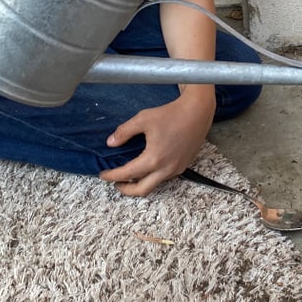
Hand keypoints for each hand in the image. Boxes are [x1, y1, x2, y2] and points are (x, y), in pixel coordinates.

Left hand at [98, 89, 215, 196]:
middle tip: (116, 183)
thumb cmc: (171, 114)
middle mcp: (166, 169)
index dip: (112, 175)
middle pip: (142, 190)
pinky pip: (165, 177)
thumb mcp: (143, 119)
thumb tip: (110, 143)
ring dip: (140, 183)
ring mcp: (177, 168)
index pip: (127, 174)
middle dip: (126, 190)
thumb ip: (124, 132)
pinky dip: (153, 176)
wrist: (198, 111)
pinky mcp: (184, 165)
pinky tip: (149, 166)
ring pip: (155, 184)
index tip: (103, 174)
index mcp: (153, 159)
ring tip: (131, 175)